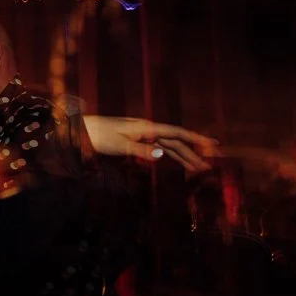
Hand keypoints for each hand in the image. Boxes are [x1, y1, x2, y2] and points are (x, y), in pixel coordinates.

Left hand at [81, 116, 218, 171]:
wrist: (83, 131)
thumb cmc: (100, 137)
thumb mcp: (120, 145)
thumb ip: (142, 150)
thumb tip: (162, 154)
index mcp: (146, 127)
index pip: (176, 132)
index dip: (195, 138)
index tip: (212, 144)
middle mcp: (148, 129)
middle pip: (176, 141)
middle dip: (193, 152)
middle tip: (209, 165)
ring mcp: (144, 134)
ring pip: (169, 146)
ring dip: (184, 156)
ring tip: (198, 168)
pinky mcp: (138, 140)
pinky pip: (160, 147)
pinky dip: (171, 155)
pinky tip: (179, 161)